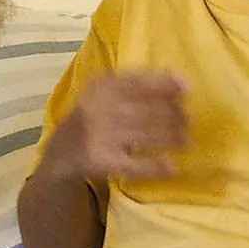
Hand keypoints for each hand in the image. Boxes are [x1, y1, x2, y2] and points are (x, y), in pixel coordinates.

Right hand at [45, 71, 187, 180]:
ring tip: (186, 140)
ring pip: (144, 136)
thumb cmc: (91, 116)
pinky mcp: (102, 162)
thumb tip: (180, 80)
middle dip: (172, 115)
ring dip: (170, 138)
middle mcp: (98, 110)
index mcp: (99, 88)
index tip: (187, 88)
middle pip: (144, 110)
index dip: (164, 84)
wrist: (60, 152)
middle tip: (188, 120)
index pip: (136, 82)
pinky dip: (155, 167)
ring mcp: (100, 137)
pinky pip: (134, 165)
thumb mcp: (102, 92)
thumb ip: (134, 84)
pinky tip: (172, 167)